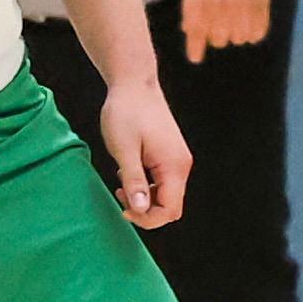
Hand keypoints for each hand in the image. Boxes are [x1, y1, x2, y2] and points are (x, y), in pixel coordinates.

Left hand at [97, 75, 190, 230]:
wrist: (133, 83)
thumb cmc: (126, 112)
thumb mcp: (124, 149)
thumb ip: (134, 181)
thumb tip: (141, 210)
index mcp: (174, 165)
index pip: (170, 209)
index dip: (147, 218)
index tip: (123, 208)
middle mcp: (181, 165)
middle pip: (171, 206)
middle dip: (146, 210)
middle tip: (121, 195)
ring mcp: (177, 159)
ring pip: (166, 194)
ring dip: (144, 196)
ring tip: (122, 180)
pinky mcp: (170, 154)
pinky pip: (163, 181)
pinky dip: (146, 184)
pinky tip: (128, 171)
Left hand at [179, 0, 274, 60]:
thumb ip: (192, 6)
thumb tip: (188, 31)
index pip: (197, 28)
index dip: (195, 46)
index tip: (196, 59)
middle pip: (219, 38)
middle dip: (219, 38)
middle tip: (221, 33)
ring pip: (240, 36)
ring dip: (238, 37)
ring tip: (238, 29)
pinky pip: (259, 28)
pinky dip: (255, 34)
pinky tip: (252, 33)